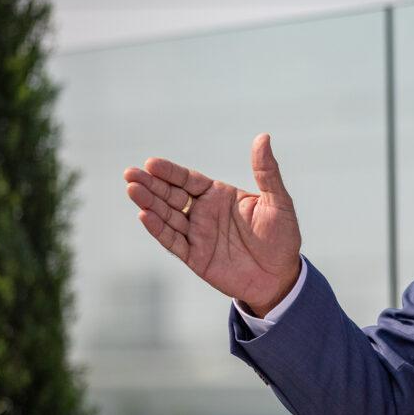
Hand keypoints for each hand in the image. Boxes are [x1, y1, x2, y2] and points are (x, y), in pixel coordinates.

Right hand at [123, 133, 301, 316]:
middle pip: (171, 194)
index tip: (151, 163)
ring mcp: (197, 234)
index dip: (170, 172)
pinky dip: (159, 229)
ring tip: (132, 190)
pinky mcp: (195, 257)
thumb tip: (264, 137)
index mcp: (219, 195)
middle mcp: (204, 212)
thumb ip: (267, 172)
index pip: (189, 179)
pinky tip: (145, 216)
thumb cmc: (282, 237)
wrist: (281, 277)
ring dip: (149, 203)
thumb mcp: (278, 202)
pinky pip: (173, 241)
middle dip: (150, 184)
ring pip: (167, 216)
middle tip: (130, 174)